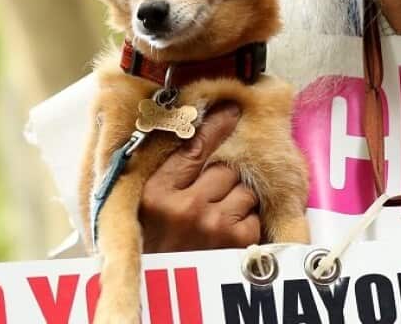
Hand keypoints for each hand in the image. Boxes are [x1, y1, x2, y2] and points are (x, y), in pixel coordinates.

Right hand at [139, 103, 260, 251]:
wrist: (158, 292)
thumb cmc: (152, 246)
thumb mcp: (146, 208)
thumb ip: (168, 175)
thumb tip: (198, 132)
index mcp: (156, 194)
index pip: (194, 148)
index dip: (216, 126)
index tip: (232, 108)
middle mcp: (184, 207)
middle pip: (225, 170)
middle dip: (223, 182)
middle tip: (207, 201)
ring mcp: (212, 225)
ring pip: (244, 192)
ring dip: (237, 203)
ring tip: (215, 221)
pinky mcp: (234, 243)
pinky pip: (253, 218)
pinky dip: (245, 226)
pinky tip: (226, 237)